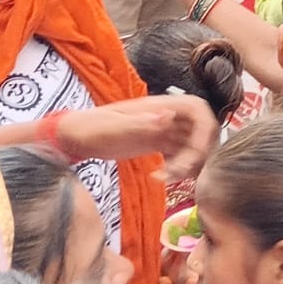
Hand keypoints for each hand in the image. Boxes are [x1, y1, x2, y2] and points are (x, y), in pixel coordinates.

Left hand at [54, 95, 218, 180]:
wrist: (76, 138)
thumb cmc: (92, 128)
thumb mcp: (115, 127)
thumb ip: (142, 122)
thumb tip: (170, 115)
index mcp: (161, 105)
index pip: (199, 110)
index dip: (205, 130)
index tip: (195, 153)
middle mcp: (168, 116)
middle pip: (201, 130)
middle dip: (198, 153)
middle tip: (178, 172)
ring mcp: (165, 131)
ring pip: (193, 145)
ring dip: (189, 164)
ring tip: (167, 178)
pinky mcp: (159, 145)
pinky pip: (181, 155)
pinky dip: (178, 169)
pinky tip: (161, 178)